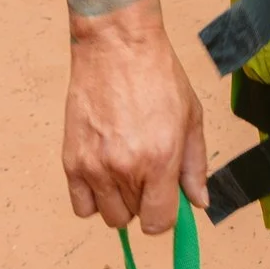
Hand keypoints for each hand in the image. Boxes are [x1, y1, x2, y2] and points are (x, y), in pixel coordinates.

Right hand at [62, 0, 211, 232]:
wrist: (117, 46)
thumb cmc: (158, 76)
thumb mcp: (190, 117)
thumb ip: (195, 166)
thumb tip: (198, 202)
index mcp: (160, 159)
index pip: (160, 221)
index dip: (167, 216)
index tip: (168, 201)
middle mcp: (126, 168)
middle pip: (135, 217)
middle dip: (146, 201)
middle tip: (148, 171)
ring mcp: (95, 166)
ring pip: (109, 216)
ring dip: (120, 201)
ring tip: (126, 168)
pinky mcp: (71, 160)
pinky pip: (81, 205)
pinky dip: (93, 198)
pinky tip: (104, 173)